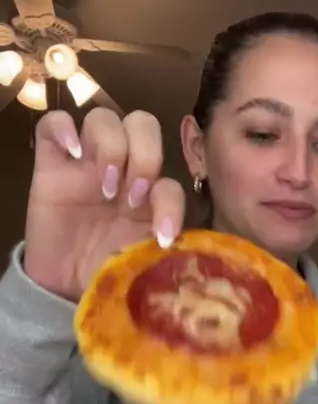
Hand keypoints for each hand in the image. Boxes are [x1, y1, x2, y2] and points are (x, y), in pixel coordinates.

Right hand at [23, 108, 185, 300]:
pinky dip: (63, 128)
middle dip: (145, 155)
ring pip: (103, 117)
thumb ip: (163, 245)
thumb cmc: (107, 270)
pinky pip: (53, 122)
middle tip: (132, 197)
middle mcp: (121, 169)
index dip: (171, 204)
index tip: (161, 236)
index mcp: (148, 194)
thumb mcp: (142, 260)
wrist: (63, 286)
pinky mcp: (50, 164)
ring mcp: (85, 162)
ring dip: (112, 146)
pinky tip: (71, 154)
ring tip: (106, 187)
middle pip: (142, 124)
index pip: (169, 179)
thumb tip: (180, 243)